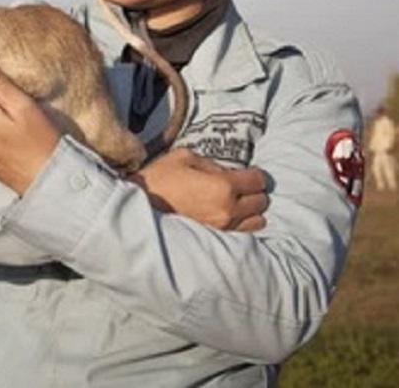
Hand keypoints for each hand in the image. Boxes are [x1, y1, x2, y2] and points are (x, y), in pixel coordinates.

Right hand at [133, 148, 268, 230]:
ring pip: (257, 221)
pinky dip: (241, 224)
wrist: (137, 209)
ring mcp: (222, 228)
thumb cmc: (158, 180)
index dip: (253, 174)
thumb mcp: (184, 157)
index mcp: (223, 186)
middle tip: (239, 187)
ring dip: (250, 211)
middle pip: (261, 201)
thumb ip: (212, 163)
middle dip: (253, 192)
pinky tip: (228, 216)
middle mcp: (228, 210)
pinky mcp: (215, 240)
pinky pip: (243, 234)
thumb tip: (226, 172)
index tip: (246, 173)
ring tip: (235, 204)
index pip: (258, 180)